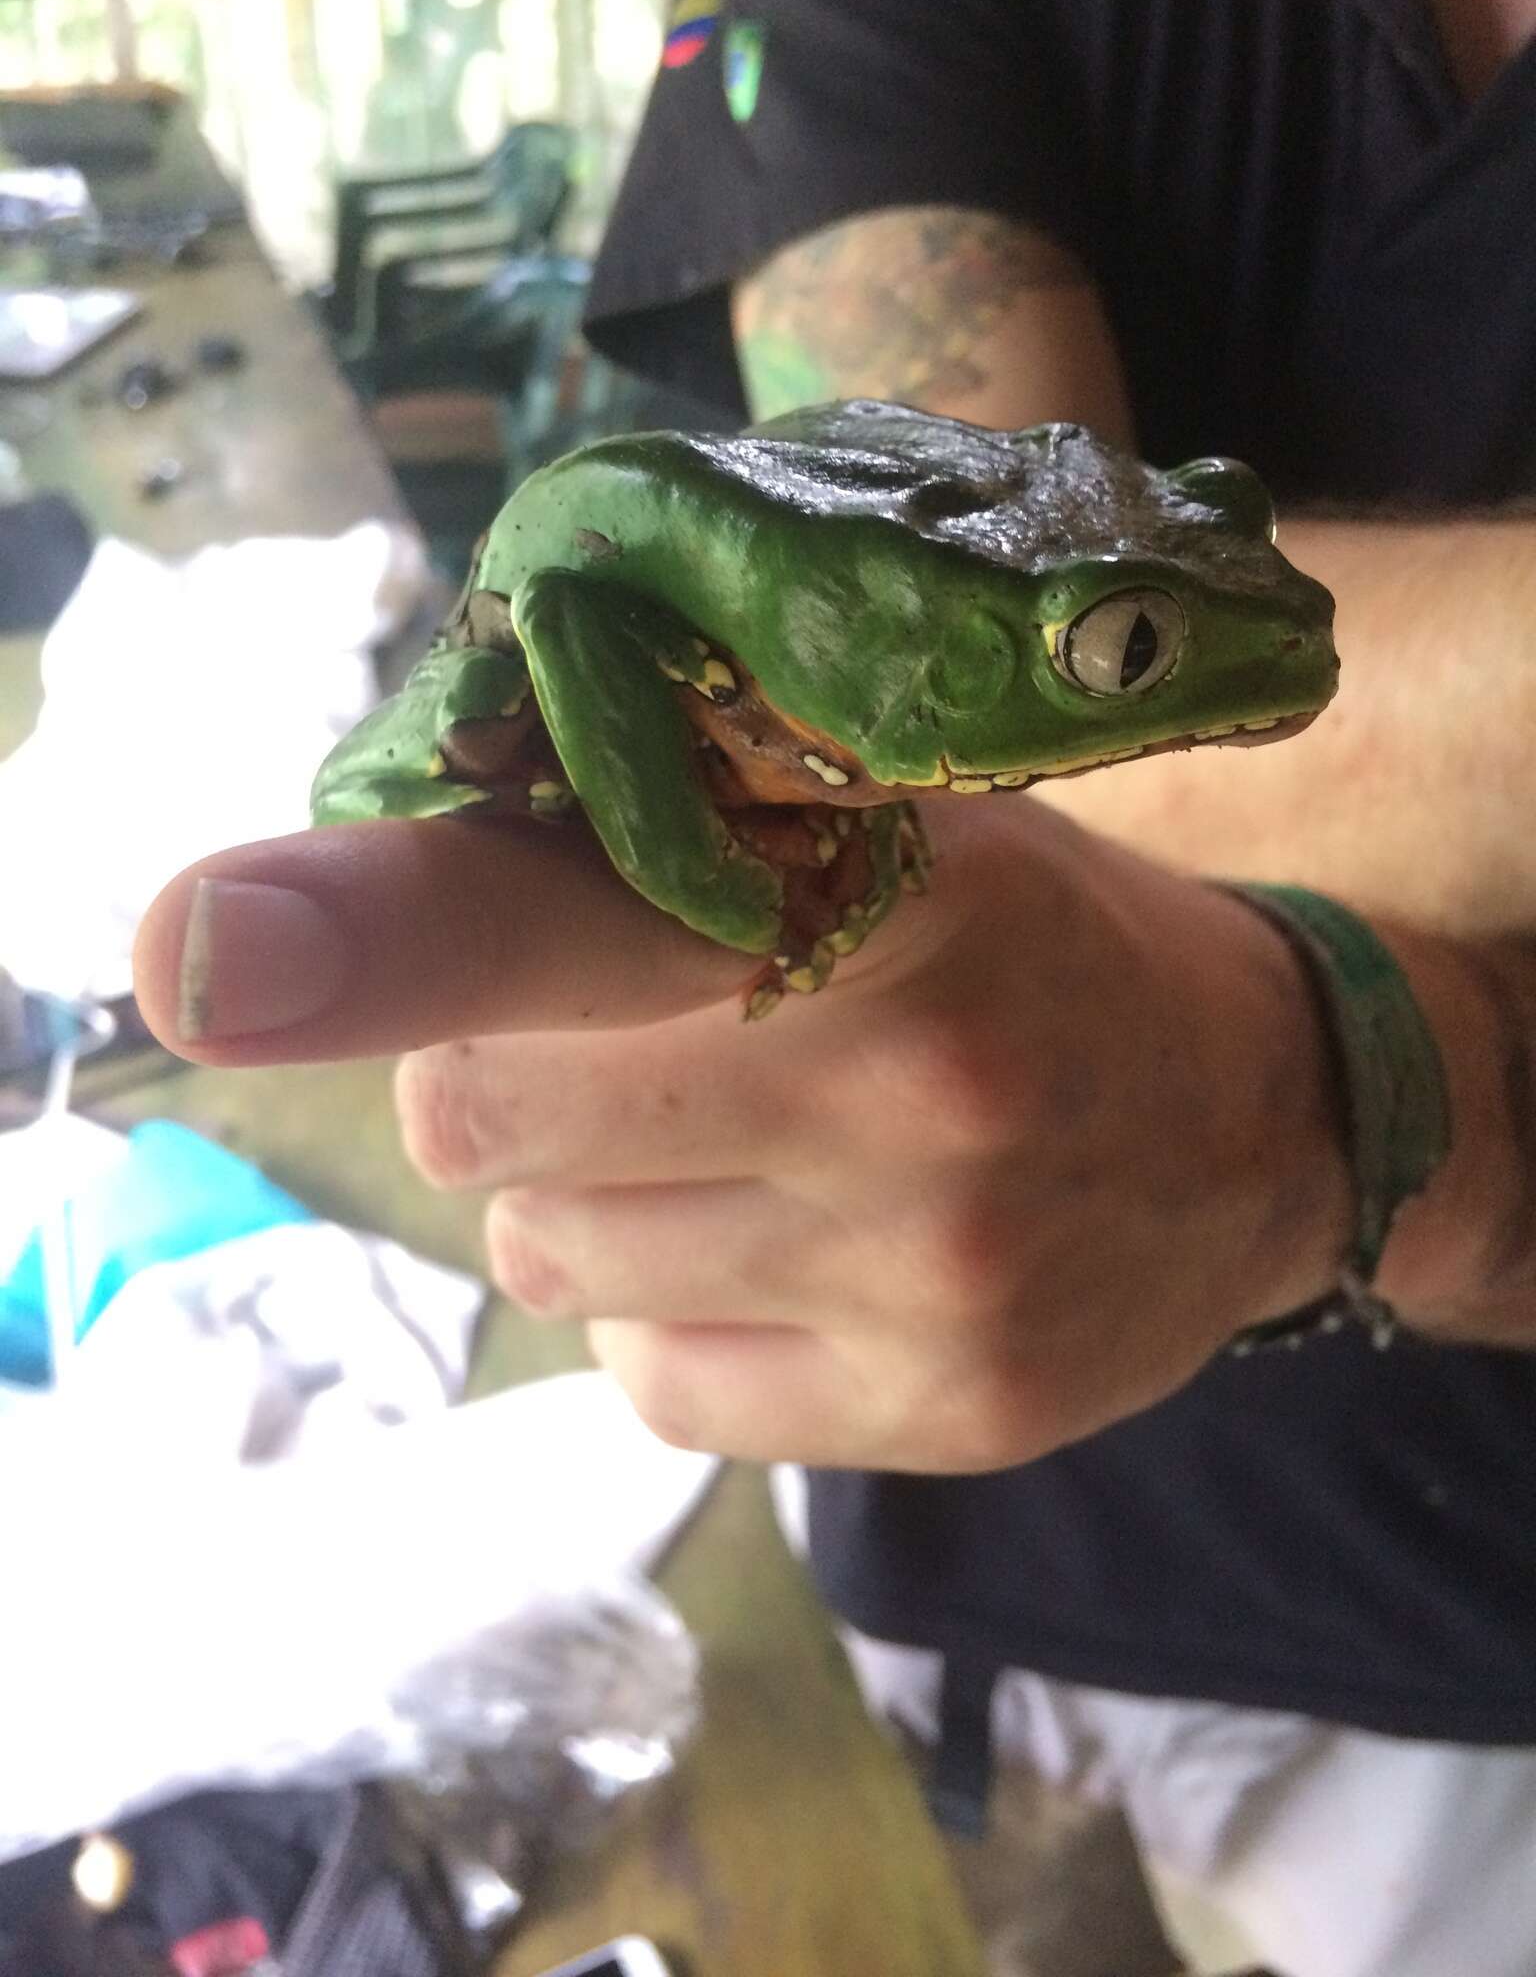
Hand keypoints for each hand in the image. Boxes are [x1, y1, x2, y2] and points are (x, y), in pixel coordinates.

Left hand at [132, 800, 1349, 1470]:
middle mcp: (906, 1088)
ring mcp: (926, 1276)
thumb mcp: (884, 818)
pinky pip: (652, 1379)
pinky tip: (790, 1251)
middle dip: (504, 1065)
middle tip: (633, 1028)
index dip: (370, 926)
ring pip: (554, 1257)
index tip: (198, 946)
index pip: (570, 911)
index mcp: (882, 889)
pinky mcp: (936, 1416)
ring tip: (739, 1139)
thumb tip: (362, 865)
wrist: (1266, 1119)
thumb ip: (649, 835)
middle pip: (488, 1113)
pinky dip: (672, 1312)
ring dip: (588, 1192)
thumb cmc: (1030, 936)